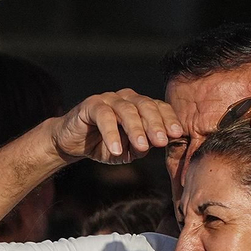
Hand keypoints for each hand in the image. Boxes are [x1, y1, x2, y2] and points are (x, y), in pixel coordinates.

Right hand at [50, 90, 184, 165]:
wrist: (73, 143)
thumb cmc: (104, 145)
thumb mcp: (128, 151)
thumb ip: (142, 148)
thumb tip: (155, 144)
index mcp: (140, 106)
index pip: (159, 108)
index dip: (169, 119)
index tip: (176, 134)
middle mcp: (126, 99)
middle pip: (146, 106)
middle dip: (155, 124)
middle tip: (161, 141)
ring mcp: (108, 99)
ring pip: (126, 110)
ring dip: (135, 129)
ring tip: (141, 147)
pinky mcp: (90, 105)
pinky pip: (104, 116)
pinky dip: (111, 133)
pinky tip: (115, 149)